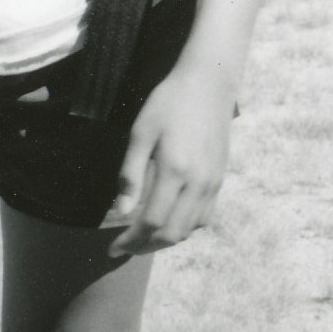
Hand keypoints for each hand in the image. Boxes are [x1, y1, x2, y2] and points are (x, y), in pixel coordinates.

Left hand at [102, 53, 234, 256]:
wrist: (209, 84)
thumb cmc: (169, 103)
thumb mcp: (141, 133)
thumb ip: (131, 174)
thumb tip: (120, 211)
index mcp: (175, 170)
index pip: (151, 222)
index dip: (130, 241)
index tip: (112, 247)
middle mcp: (198, 182)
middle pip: (172, 234)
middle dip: (145, 247)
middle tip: (124, 247)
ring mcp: (213, 183)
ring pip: (190, 229)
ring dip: (165, 240)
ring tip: (143, 237)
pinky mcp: (220, 179)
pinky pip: (205, 217)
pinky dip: (185, 228)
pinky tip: (169, 220)